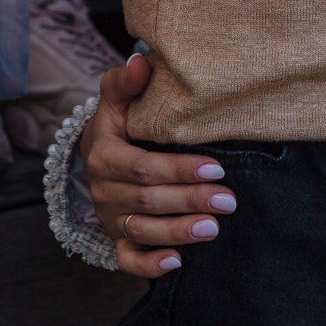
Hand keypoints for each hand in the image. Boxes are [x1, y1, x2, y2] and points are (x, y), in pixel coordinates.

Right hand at [79, 54, 234, 278]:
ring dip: (178, 232)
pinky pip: (128, 259)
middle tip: (228, 200)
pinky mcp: (117, 239)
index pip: (143, 167)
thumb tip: (142, 60)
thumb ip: (126, 81)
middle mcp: (104, 190)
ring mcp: (110, 218)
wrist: (97, 153)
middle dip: (190, 200)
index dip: (179, 170)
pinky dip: (149, 265)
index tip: (217, 167)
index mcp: (104, 155)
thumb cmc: (118, 122)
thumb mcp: (116, 98)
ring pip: (143, 231)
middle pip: (149, 200)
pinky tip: (177, 263)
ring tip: (213, 229)